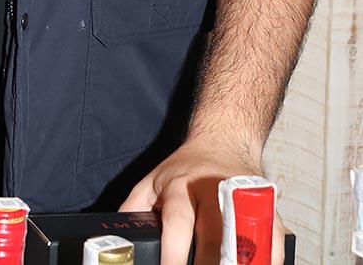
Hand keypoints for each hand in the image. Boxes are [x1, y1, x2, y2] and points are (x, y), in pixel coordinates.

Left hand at [117, 137, 285, 264]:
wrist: (224, 139)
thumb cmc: (186, 168)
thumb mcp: (152, 181)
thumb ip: (134, 210)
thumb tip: (118, 242)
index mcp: (182, 186)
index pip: (178, 221)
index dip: (173, 252)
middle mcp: (214, 191)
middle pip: (215, 234)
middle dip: (210, 263)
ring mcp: (243, 197)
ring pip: (247, 236)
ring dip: (242, 260)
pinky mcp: (266, 206)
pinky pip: (273, 238)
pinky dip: (268, 258)